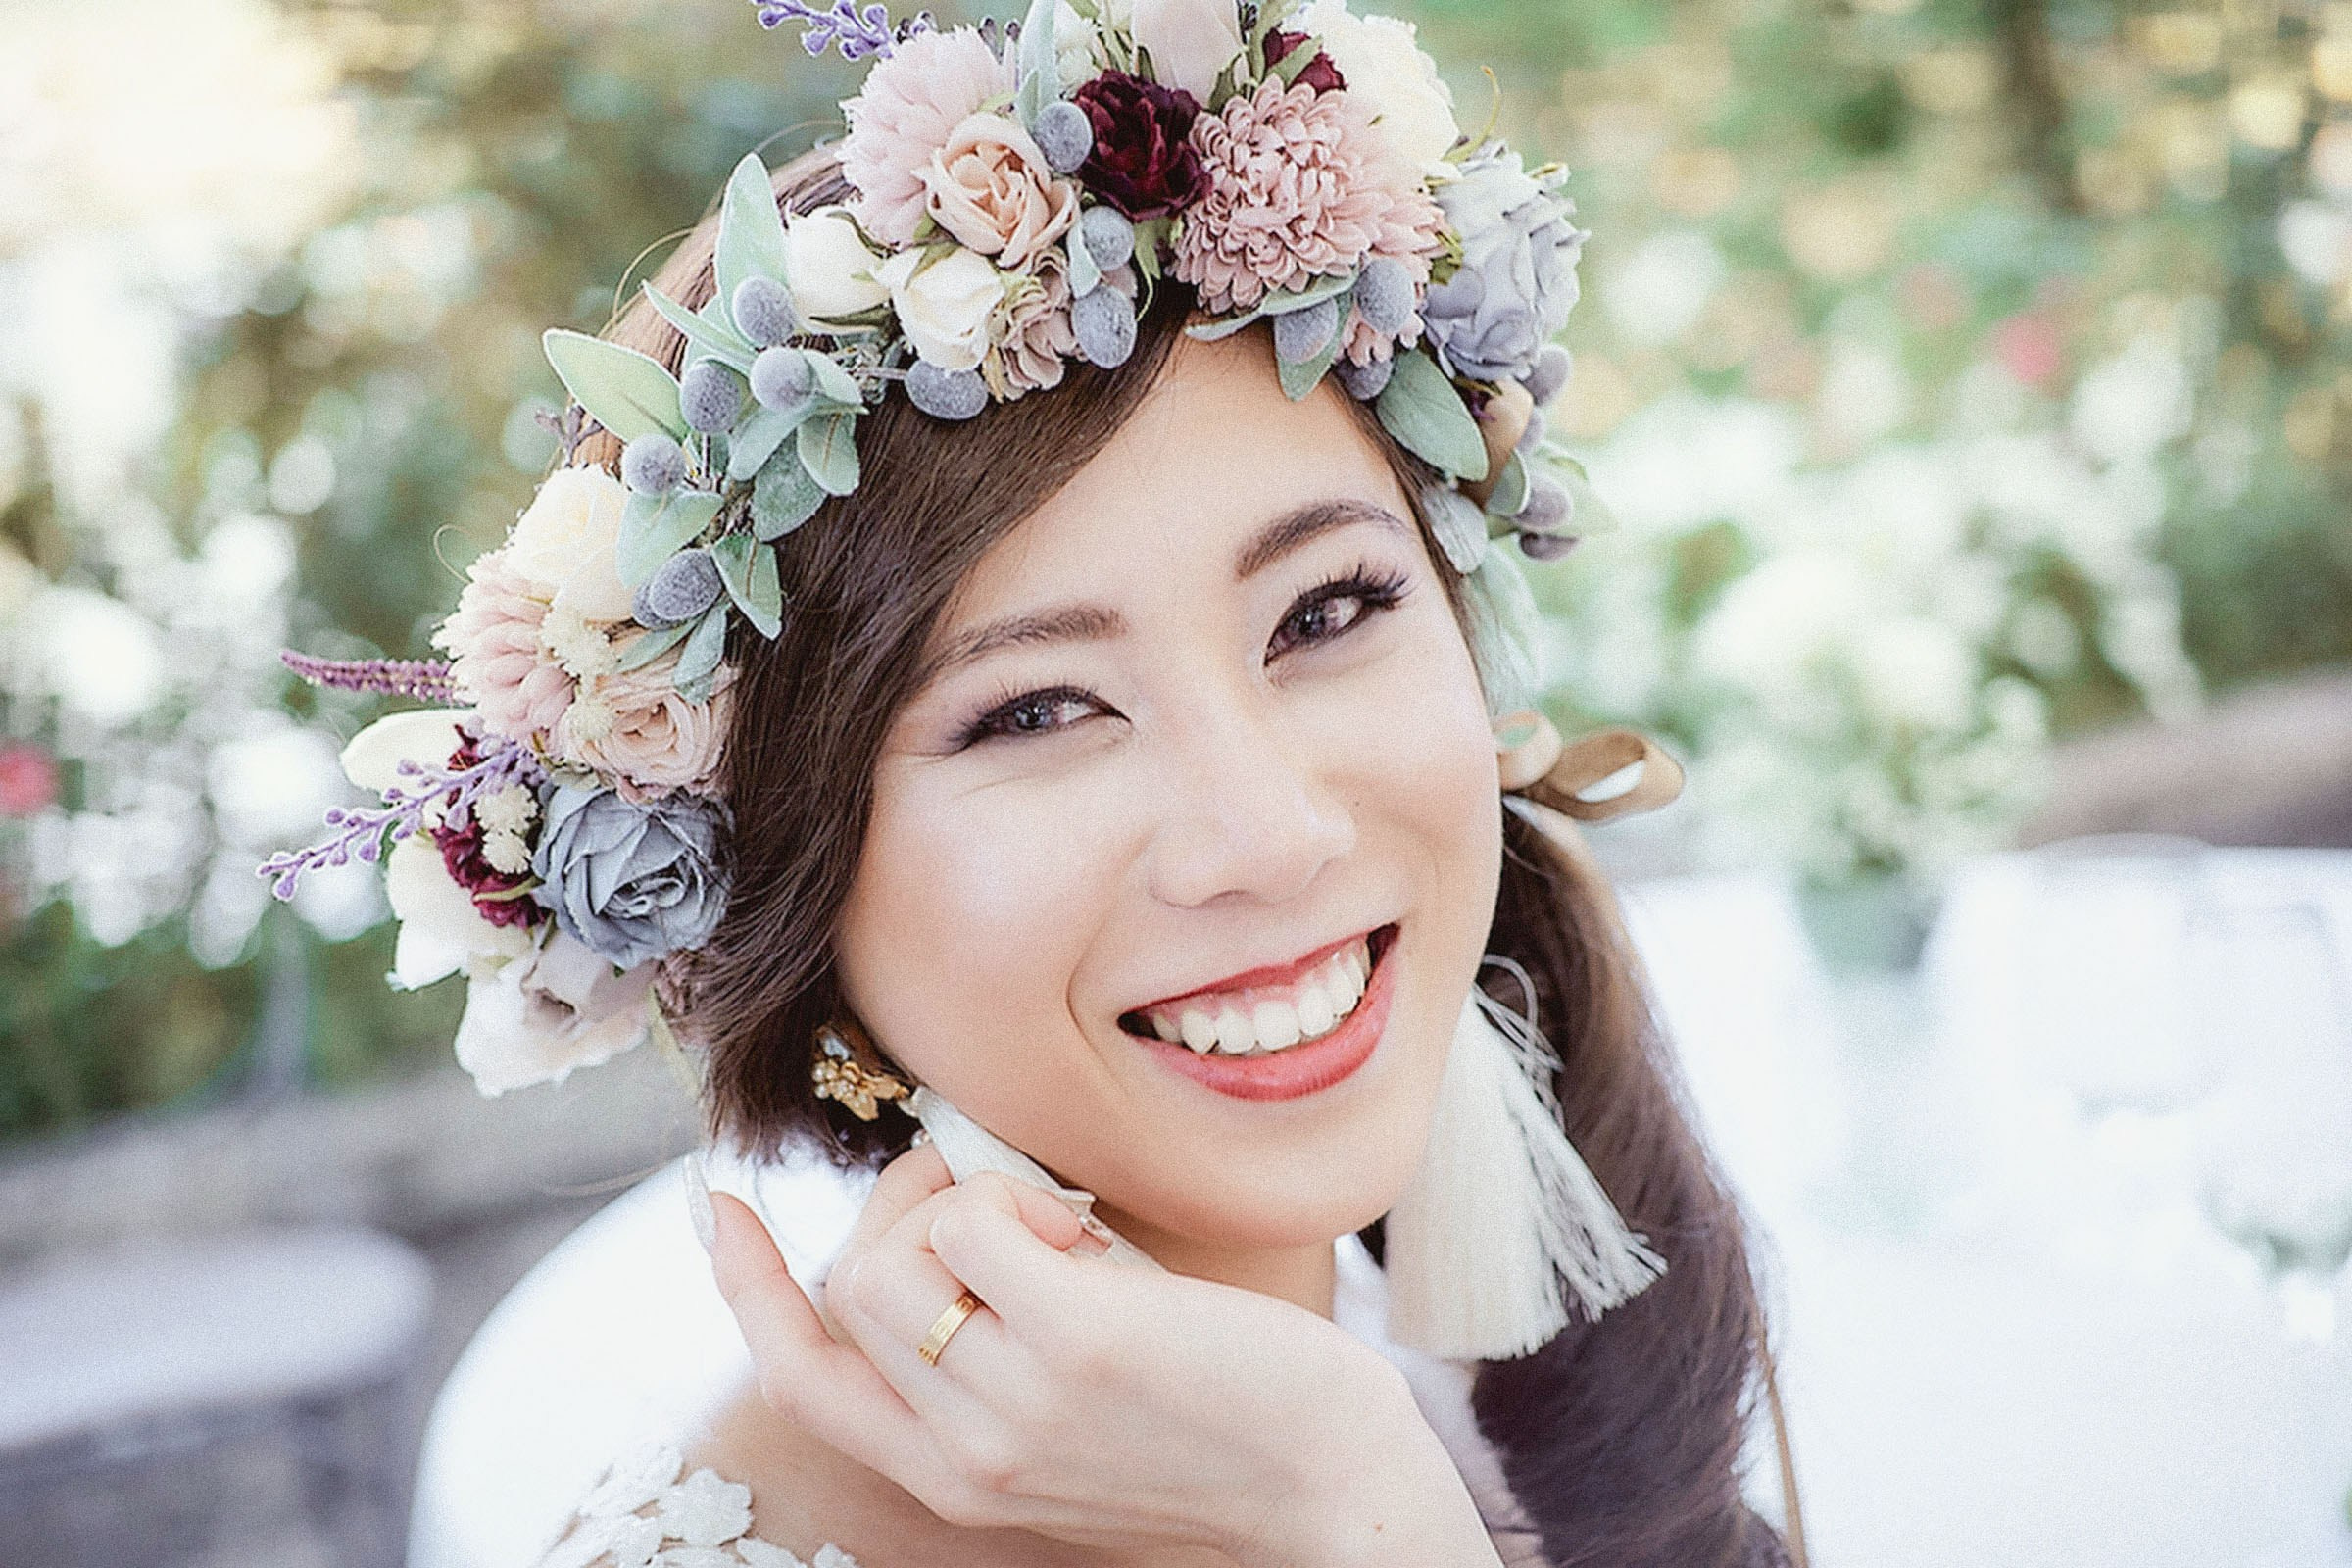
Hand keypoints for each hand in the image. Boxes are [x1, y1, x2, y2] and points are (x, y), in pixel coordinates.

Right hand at [706, 1146, 1501, 1567]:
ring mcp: (1012, 1403)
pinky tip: (1086, 1230)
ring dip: (969, 1197)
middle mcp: (961, 1452)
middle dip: (908, 1205)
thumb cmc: (1218, 1424)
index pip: (799, 1375)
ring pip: (898, 1245)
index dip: (744, 1288)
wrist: (1331, 1490)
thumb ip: (991, 1329)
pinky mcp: (1077, 1344)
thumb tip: (946, 1192)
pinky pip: (978, 1219)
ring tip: (1061, 1228)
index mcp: (949, 1473)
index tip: (716, 1207)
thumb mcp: (1066, 1402)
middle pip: (849, 1281)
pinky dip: (1018, 1193)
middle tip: (1002, 1200)